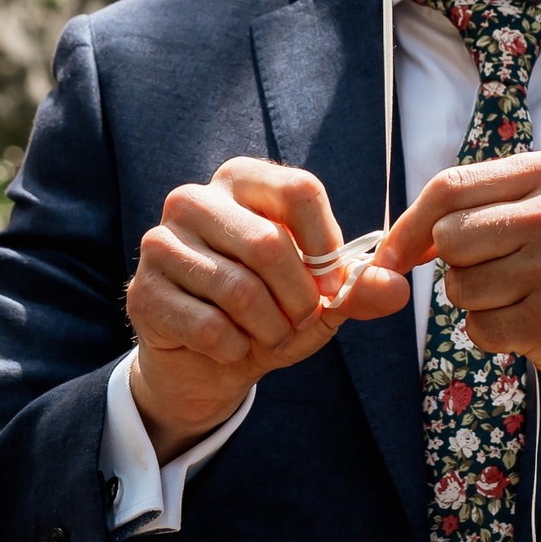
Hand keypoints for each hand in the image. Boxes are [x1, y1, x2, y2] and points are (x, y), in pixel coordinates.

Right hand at [126, 157, 410, 458]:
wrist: (207, 361)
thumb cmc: (268, 310)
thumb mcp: (320, 298)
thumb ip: (358, 289)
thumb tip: (398, 288)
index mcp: (242, 180)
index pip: (299, 190)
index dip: (327, 245)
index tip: (331, 282)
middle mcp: (193, 199)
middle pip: (270, 244)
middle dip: (300, 299)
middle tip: (301, 321)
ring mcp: (160, 243)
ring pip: (238, 290)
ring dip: (269, 329)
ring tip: (268, 335)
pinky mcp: (142, 291)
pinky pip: (208, 326)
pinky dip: (234, 349)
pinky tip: (229, 346)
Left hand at [380, 152, 540, 397]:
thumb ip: (476, 210)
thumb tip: (391, 246)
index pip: (449, 186)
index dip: (408, 226)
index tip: (391, 257)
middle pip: (449, 238)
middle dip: (455, 266)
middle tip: (496, 275)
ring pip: (460, 287)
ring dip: (476, 303)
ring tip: (522, 298)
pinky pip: (480, 328)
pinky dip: (491, 334)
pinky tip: (530, 325)